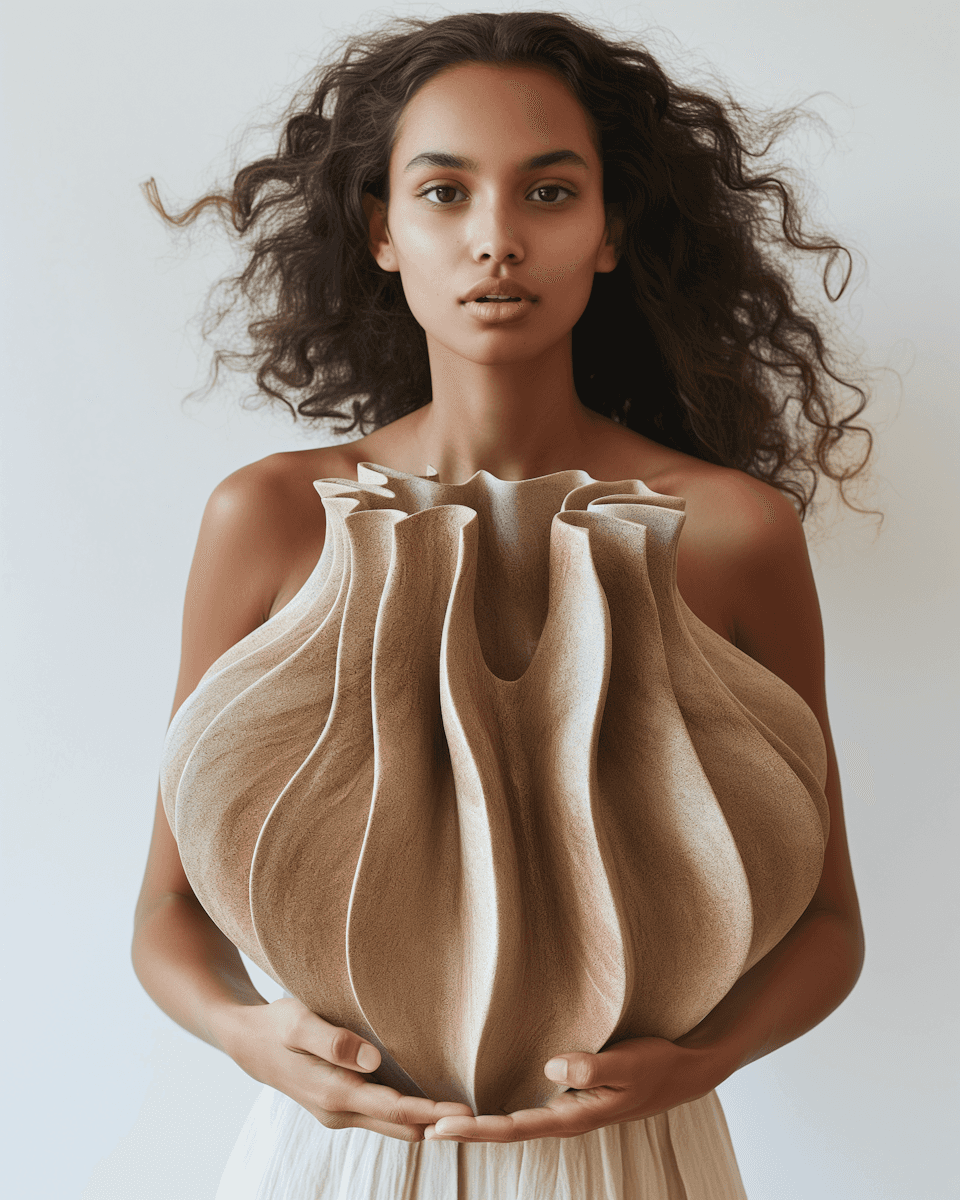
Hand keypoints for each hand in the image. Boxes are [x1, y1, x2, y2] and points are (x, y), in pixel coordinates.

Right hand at [220, 997, 474, 1141]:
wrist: (246, 1041)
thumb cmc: (275, 1024)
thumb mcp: (297, 1022)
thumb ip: (333, 1040)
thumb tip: (372, 1060)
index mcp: (334, 1094)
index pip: (395, 1110)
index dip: (432, 1112)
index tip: (467, 1113)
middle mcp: (340, 1110)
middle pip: (401, 1126)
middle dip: (438, 1123)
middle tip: (485, 1116)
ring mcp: (340, 1111)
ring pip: (394, 1125)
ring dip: (426, 1121)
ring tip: (467, 1112)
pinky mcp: (341, 1103)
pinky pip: (382, 1116)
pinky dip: (409, 1114)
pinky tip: (431, 1100)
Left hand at [423, 1036, 726, 1143]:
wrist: (683, 1073)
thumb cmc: (656, 1066)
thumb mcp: (628, 1063)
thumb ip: (591, 1066)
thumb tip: (551, 1066)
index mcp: (573, 1117)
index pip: (513, 1127)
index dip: (475, 1129)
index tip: (439, 1127)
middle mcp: (563, 1117)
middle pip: (504, 1129)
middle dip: (464, 1131)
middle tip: (420, 1127)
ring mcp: (565, 1109)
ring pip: (512, 1121)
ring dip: (477, 1124)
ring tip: (438, 1119)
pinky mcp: (569, 1097)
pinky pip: (526, 1107)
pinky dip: (498, 1108)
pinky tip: (481, 1100)